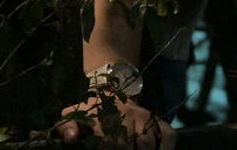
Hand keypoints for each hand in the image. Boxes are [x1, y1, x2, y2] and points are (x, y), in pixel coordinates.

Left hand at [58, 96, 175, 148]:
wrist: (113, 92)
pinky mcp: (161, 123)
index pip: (109, 141)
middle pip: (126, 145)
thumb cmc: (93, 112)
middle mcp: (130, 116)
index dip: (107, 147)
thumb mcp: (74, 115)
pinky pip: (168, 137)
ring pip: (147, 143)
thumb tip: (71, 137)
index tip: (104, 148)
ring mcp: (147, 119)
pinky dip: (165, 149)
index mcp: (108, 117)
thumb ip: (67, 127)